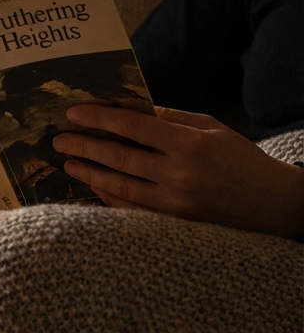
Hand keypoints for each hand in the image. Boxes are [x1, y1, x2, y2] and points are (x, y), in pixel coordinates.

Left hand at [52, 105, 303, 237]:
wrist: (273, 205)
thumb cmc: (241, 160)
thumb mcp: (212, 129)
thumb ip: (172, 118)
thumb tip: (133, 108)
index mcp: (189, 144)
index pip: (133, 126)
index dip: (100, 118)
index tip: (74, 113)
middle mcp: (179, 174)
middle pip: (118, 156)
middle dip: (84, 146)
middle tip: (59, 140)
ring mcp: (174, 203)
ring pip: (119, 186)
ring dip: (89, 173)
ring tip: (68, 163)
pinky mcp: (173, 224)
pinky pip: (131, 210)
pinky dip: (108, 198)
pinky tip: (93, 186)